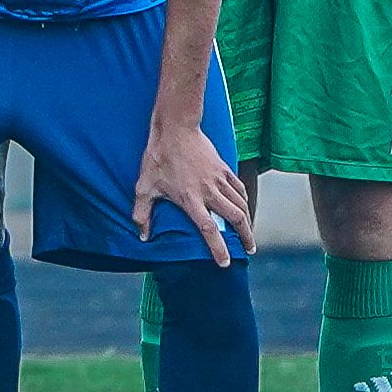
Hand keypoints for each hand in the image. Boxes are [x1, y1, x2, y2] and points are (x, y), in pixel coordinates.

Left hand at [131, 117, 250, 263]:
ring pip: (241, 204)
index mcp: (190, 199)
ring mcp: (219, 179)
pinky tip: (244, 207)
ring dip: (248, 221)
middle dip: (246, 237)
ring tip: (249, 234)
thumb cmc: (158, 157)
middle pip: (236, 218)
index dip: (218, 248)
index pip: (208, 229)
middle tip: (249, 250)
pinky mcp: (224, 168)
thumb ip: (142, 213)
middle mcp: (209, 191)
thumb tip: (142, 236)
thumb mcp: (144, 186)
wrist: (176, 128)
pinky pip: (239, 188)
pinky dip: (244, 200)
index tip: (225, 263)